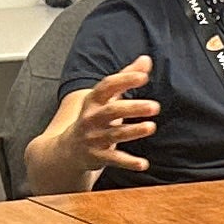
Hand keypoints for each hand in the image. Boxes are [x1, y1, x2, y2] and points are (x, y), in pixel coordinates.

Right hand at [55, 55, 161, 181]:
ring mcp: (93, 138)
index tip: (143, 76)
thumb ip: (126, 78)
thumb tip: (146, 59)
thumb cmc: (94, 117)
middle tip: (155, 107)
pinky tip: (143, 164)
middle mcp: (91, 118)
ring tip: (151, 127)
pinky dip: (128, 162)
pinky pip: (114, 160)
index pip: (107, 86)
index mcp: (93, 100)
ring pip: (114, 134)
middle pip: (112, 111)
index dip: (124, 80)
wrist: (68, 150)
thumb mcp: (106, 97)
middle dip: (133, 108)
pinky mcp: (97, 156)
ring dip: (133, 131)